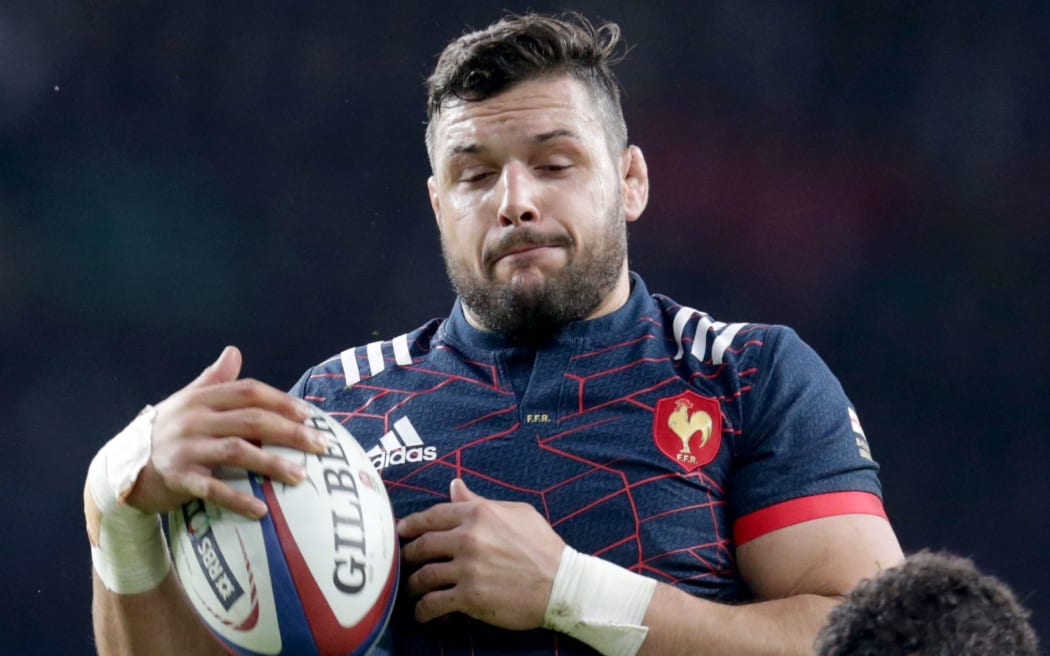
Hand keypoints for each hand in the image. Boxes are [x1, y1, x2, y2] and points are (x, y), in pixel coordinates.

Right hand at [124, 346, 326, 517]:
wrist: (123, 467)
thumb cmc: (166, 431)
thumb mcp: (187, 401)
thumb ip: (214, 379)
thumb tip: (234, 351)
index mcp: (201, 398)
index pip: (248, 392)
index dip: (281, 401)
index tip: (309, 415)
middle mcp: (194, 419)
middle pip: (251, 420)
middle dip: (290, 432)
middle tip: (320, 446)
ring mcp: (185, 448)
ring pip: (237, 452)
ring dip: (272, 464)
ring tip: (301, 476)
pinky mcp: (178, 478)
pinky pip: (213, 489)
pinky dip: (238, 499)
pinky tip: (262, 510)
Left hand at [398, 478, 565, 629]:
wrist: (563, 584)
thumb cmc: (543, 546)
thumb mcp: (516, 512)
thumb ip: (480, 501)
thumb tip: (454, 486)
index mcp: (478, 513)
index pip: (432, 516)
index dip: (411, 525)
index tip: (400, 532)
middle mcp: (469, 538)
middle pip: (422, 546)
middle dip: (407, 556)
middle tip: (403, 563)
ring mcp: (468, 568)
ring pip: (423, 576)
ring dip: (412, 585)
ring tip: (411, 591)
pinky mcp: (470, 597)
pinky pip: (434, 603)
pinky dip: (423, 610)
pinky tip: (422, 614)